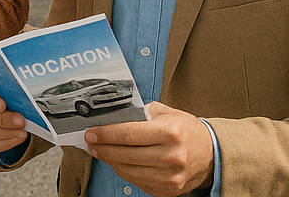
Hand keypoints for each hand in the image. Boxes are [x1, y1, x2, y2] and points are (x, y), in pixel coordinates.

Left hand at [84, 102, 214, 196]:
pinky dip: (124, 171)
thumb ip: (139, 112)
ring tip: (99, 151)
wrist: (211, 153)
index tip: (91, 132)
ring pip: (130, 171)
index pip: (129, 134)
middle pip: (126, 154)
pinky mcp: (169, 190)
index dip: (106, 134)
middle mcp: (172, 156)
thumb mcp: (165, 112)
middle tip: (90, 142)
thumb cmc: (185, 130)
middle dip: (103, 148)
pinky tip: (117, 162)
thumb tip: (111, 116)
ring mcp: (171, 177)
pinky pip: (138, 182)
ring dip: (110, 161)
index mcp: (170, 132)